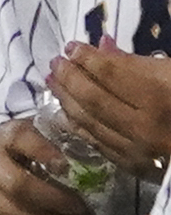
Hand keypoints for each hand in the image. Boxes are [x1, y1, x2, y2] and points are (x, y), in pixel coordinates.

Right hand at [0, 113, 102, 214]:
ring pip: (10, 211)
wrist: (25, 161)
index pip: (20, 139)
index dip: (43, 152)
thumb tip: (103, 149)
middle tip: (83, 209)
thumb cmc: (53, 148)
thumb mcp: (64, 135)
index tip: (68, 167)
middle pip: (15, 184)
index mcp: (8, 134)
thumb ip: (76, 139)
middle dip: (53, 200)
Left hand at [45, 42, 170, 180]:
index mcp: (164, 94)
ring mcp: (139, 149)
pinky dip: (78, 125)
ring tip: (54, 81)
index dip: (88, 58)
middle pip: (94, 97)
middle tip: (55, 61)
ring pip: (90, 122)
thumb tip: (105, 48)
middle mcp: (145, 123)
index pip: (112, 72)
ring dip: (66, 99)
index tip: (72, 46)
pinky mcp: (137, 168)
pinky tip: (67, 113)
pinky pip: (98, 143)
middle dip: (70, 77)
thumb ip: (146, 63)